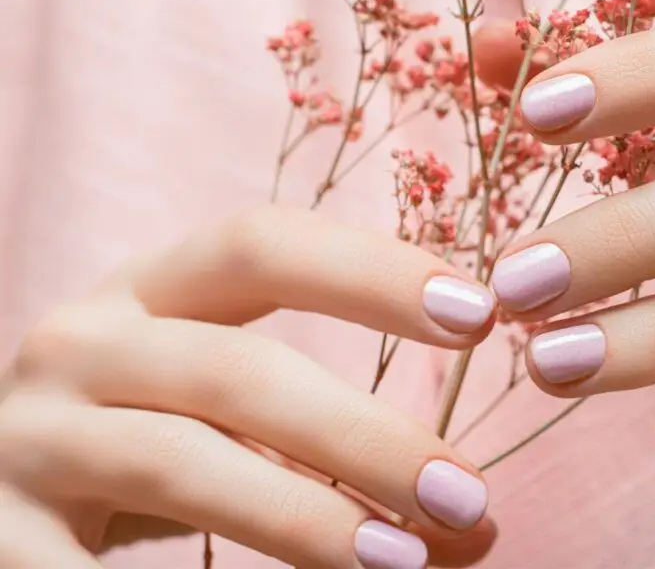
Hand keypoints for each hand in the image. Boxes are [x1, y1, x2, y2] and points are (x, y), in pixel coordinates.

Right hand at [0, 206, 496, 568]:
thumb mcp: (225, 420)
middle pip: (239, 371)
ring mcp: (29, 437)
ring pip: (186, 462)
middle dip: (365, 436)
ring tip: (407, 561)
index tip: (480, 313)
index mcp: (145, 294)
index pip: (262, 244)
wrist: (1, 497)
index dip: (372, 270)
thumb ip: (331, 451)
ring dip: (309, 517)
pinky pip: (103, 566)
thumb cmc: (143, 447)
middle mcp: (78, 345)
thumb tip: (471, 526)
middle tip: (465, 495)